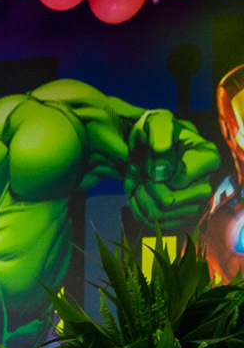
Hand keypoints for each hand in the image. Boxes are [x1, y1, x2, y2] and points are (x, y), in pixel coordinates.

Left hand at [124, 110, 218, 229]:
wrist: (145, 147)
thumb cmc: (154, 132)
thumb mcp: (155, 123)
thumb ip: (160, 139)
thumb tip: (162, 173)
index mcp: (208, 159)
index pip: (178, 179)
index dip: (155, 171)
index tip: (148, 156)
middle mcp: (205, 186)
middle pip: (167, 202)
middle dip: (145, 187)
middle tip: (140, 171)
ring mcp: (192, 206)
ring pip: (156, 216)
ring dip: (138, 197)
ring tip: (138, 179)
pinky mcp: (177, 219)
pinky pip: (151, 224)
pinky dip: (137, 208)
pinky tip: (139, 191)